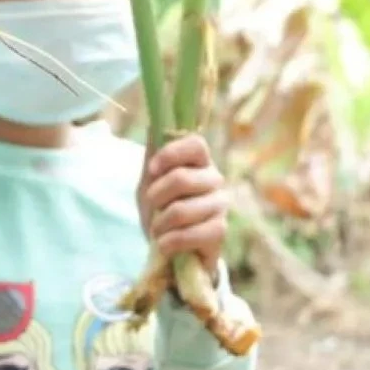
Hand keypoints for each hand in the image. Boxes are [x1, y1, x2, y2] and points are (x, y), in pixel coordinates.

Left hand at [137, 134, 227, 275]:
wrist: (168, 248)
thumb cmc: (160, 210)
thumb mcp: (149, 182)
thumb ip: (153, 155)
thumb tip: (154, 122)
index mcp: (198, 161)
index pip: (195, 143)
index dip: (171, 153)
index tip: (152, 169)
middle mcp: (213, 179)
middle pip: (182, 178)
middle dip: (156, 197)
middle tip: (151, 207)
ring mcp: (220, 205)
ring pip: (183, 210)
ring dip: (160, 224)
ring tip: (157, 230)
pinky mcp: (220, 231)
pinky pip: (195, 233)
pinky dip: (171, 242)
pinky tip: (165, 245)